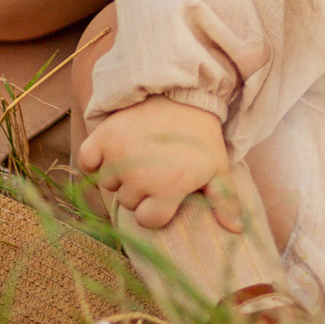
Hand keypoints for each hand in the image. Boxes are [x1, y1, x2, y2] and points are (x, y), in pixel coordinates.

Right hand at [76, 98, 237, 230]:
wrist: (182, 92)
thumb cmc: (201, 135)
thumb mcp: (218, 167)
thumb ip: (225, 201)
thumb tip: (237, 231)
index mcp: (169, 189)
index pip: (149, 220)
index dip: (157, 209)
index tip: (164, 192)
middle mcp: (141, 177)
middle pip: (128, 202)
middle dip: (139, 190)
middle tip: (154, 168)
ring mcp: (119, 156)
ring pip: (109, 184)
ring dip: (119, 175)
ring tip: (139, 155)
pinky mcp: (103, 137)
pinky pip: (87, 162)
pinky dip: (94, 159)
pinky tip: (111, 152)